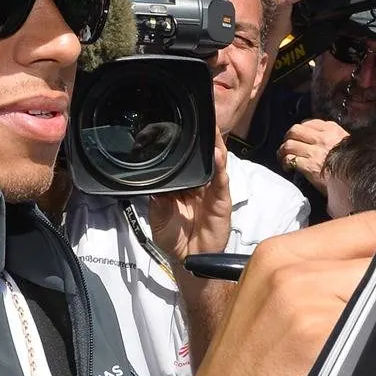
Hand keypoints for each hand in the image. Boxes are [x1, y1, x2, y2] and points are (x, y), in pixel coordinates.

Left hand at [150, 131, 231, 259]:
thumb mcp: (158, 215)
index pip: (188, 159)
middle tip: (204, 116)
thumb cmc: (174, 238)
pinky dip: (221, 169)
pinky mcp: (221, 202)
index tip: (184, 123)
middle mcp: (200, 185)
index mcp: (185, 184)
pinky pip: (221, 183)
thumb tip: (153, 178)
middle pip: (205, 156)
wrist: (187, 260)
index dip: (188, 142)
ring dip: (216, 146)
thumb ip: (157, 197)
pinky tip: (218, 156)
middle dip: (206, 137)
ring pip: (216, 165)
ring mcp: (212, 192)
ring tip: (213, 129)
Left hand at [276, 118, 346, 190]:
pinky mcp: (309, 166)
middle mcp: (322, 138)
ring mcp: (315, 152)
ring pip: (289, 144)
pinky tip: (288, 168)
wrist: (357, 181)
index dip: (300, 130)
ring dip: (283, 151)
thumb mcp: (347, 144)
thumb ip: (333, 138)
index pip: (309, 123)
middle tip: (288, 147)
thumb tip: (318, 139)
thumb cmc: (353, 164)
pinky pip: (290, 159)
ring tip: (284, 158)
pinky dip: (286, 163)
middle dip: (288, 138)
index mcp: (332, 130)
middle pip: (294, 130)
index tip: (299, 137)